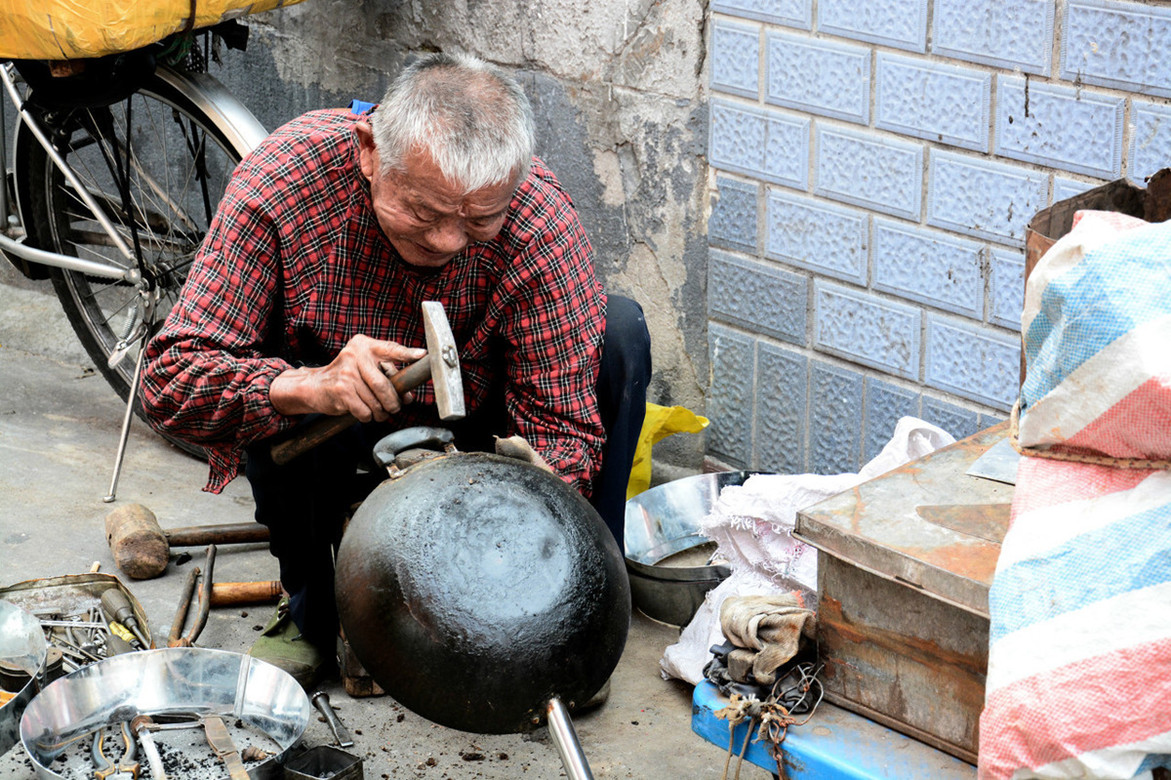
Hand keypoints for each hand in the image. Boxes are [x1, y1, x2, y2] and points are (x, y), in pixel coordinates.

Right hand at [270, 335, 426, 420]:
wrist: (314, 386)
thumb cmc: (346, 378)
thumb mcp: (365, 368)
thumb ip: (386, 376)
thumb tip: (408, 396)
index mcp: (364, 345)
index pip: (390, 348)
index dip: (407, 353)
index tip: (422, 355)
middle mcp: (355, 355)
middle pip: (385, 385)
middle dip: (394, 402)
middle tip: (395, 408)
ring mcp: (347, 372)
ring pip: (376, 401)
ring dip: (381, 413)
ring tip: (379, 413)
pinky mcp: (341, 390)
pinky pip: (364, 411)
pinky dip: (367, 417)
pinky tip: (363, 412)